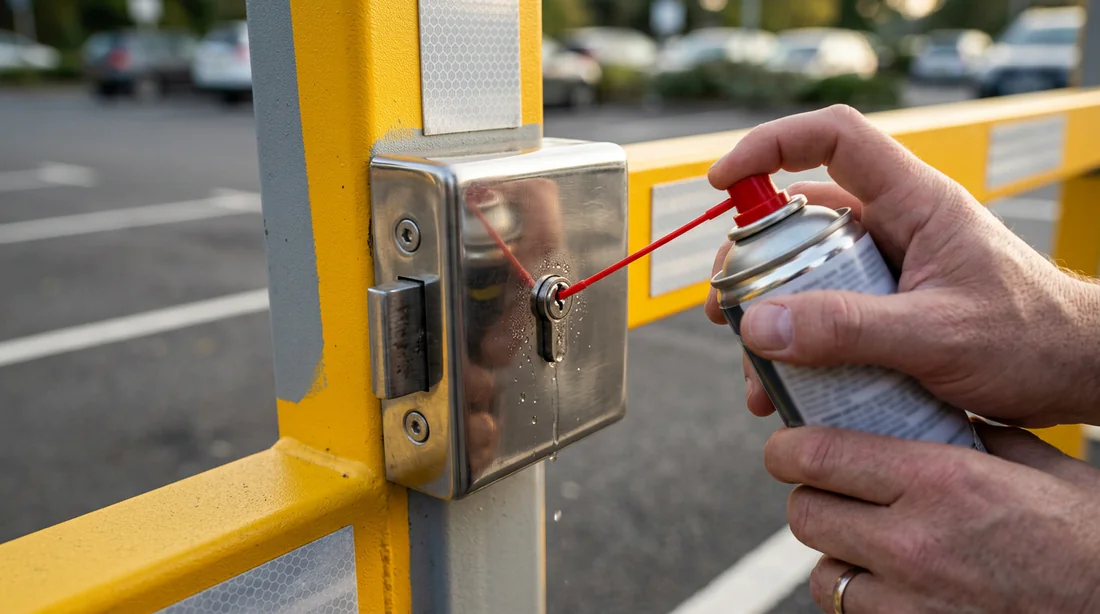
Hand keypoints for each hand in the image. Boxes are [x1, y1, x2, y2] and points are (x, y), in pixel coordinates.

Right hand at [705, 105, 1099, 427]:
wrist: (1077, 375)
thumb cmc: (1030, 340)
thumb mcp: (937, 336)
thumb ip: (849, 329)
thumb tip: (759, 325)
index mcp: (915, 203)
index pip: (836, 138)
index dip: (772, 145)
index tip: (722, 180)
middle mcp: (895, 228)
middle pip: (801, 220)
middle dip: (752, 261)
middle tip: (725, 307)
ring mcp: (889, 271)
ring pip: (806, 276)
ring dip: (771, 320)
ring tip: (756, 374)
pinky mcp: (887, 311)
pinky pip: (825, 317)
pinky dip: (799, 351)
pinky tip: (786, 391)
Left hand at [769, 423, 1099, 612]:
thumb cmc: (1089, 539)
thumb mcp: (1040, 466)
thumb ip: (973, 437)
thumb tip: (927, 415)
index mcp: (941, 481)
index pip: (818, 454)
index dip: (788, 448)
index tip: (788, 446)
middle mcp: (915, 542)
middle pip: (805, 514)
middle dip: (810, 498)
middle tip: (832, 491)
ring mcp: (912, 601)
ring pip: (822, 573)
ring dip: (835, 555)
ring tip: (866, 543)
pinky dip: (860, 598)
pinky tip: (890, 584)